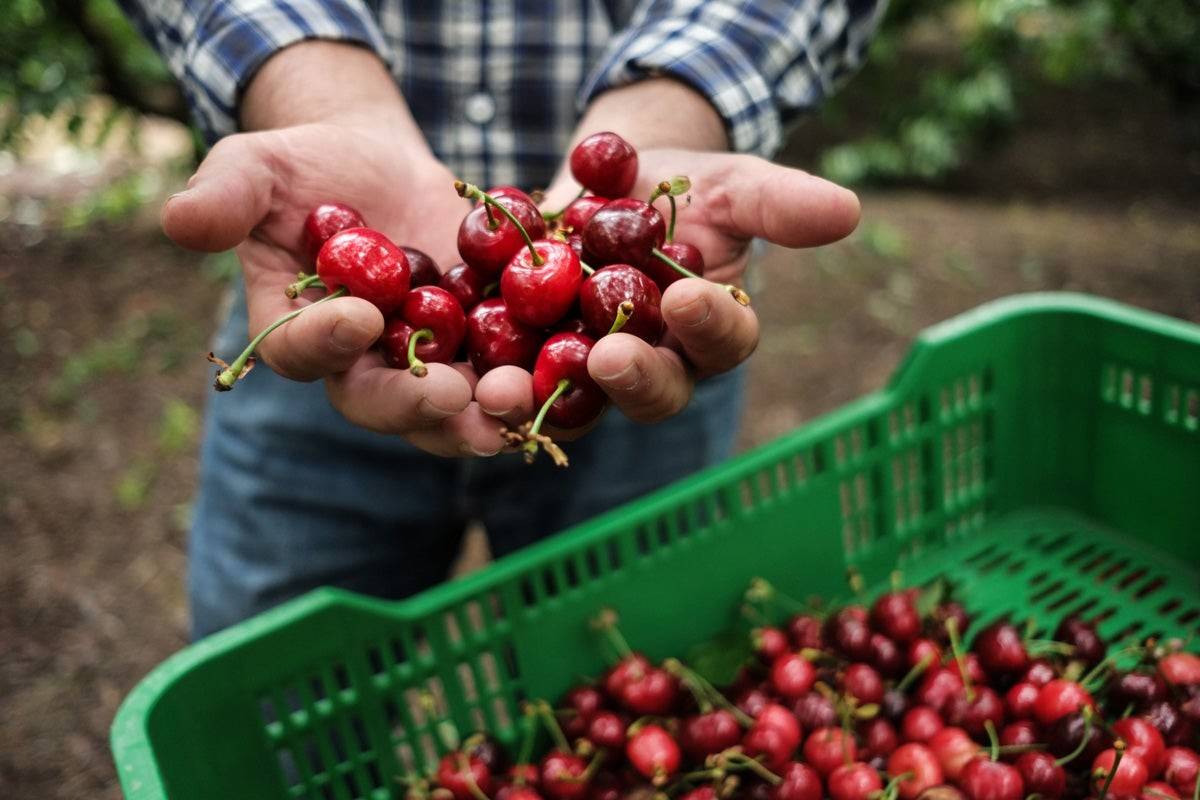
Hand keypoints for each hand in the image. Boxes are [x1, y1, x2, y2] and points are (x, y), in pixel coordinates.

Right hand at [165, 43, 515, 455]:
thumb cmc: (308, 168)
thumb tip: (179, 221)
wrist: (380, 170)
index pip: (302, 353)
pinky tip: (569, 375)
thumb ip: (225, 194)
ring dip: (483, 414)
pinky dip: (538, 381)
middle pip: (382, 403)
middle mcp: (362, 367)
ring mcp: (426, 365)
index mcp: (299, 332)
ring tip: (514, 403)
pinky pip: (509, 375)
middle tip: (449, 393)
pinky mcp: (485, 348)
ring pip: (451, 410)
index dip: (325, 342)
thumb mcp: (259, 166)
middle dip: (414, 403)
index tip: (358, 316)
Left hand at [475, 148, 859, 432]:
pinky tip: (456, 368)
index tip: (690, 298)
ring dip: (541, 399)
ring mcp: (585, 367)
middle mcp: (653, 364)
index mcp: (707, 335)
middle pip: (648, 390)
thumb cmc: (683, 184)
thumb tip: (850, 210)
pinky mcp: (525, 355)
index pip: (719, 346)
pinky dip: (483, 374)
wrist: (606, 179)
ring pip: (571, 400)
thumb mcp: (728, 182)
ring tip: (509, 389)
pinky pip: (506, 374)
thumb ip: (777, 202)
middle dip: (630, 378)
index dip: (708, 330)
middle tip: (609, 357)